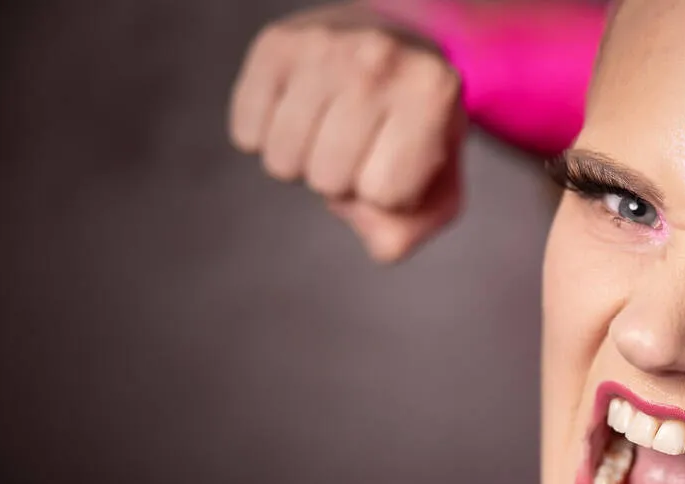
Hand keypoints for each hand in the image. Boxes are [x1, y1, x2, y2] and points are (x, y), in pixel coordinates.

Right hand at [228, 2, 465, 261]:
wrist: (389, 45)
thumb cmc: (413, 127)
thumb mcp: (437, 181)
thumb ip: (413, 227)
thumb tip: (378, 238)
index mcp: (434, 92)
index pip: (386, 194)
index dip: (387, 193)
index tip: (397, 158)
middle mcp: (381, 59)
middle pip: (329, 181)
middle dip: (341, 181)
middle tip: (358, 143)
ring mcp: (324, 45)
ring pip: (282, 162)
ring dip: (301, 163)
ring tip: (329, 128)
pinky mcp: (275, 44)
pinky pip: (247, 134)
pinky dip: (265, 137)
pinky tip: (297, 111)